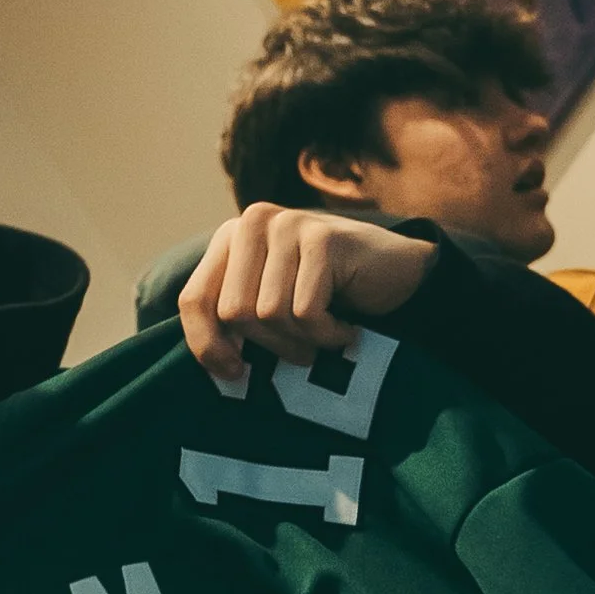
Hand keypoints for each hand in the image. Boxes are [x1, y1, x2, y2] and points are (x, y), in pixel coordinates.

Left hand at [178, 204, 434, 389]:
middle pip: (234, 312)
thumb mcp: (271, 304)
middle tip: (302, 349)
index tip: (234, 372)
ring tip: (325, 336)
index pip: (194, 299)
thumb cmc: (330, 298)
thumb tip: (216, 362)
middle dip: (269, 345)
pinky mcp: (322, 239)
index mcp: (232, 237)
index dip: (207, 345)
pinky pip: (306, 312)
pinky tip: (345, 328)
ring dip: (301, 342)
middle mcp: (253, 222)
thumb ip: (235, 318)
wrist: (400, 277)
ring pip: (269, 314)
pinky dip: (327, 335)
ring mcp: (289, 225)